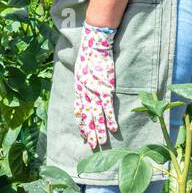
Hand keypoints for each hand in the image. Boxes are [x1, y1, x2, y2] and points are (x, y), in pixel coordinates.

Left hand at [74, 23, 117, 148]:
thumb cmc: (89, 57)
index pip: (79, 111)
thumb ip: (84, 83)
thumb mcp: (81, 72)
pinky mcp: (105, 89)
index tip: (83, 135)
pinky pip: (108, 107)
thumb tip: (85, 88)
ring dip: (99, 130)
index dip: (81, 124)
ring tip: (100, 143)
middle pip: (87, 117)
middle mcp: (84, 94)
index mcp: (79, 90)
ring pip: (97, 116)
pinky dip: (110, 119)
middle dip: (89, 132)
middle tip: (91, 146)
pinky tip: (112, 129)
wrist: (94, 46)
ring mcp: (95, 92)